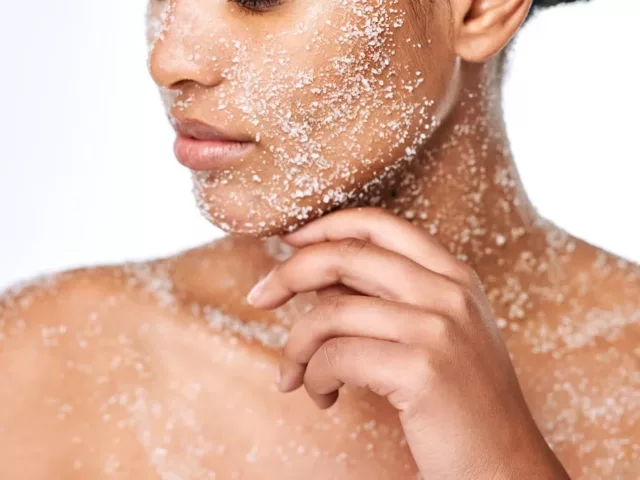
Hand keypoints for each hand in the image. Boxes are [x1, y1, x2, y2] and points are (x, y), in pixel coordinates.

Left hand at [247, 208, 567, 479]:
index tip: (289, 241)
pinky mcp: (423, 370)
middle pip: (346, 255)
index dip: (325, 225)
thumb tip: (317, 275)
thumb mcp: (433, 333)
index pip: (379, 224)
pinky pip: (337, 357)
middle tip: (260, 297)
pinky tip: (324, 398)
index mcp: (454, 276)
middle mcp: (450, 292)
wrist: (505, 467)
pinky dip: (314, 377)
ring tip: (294, 376)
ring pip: (332, 312)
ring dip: (296, 346)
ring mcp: (440, 328)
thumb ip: (384, 298)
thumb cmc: (460, 402)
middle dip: (289, 273)